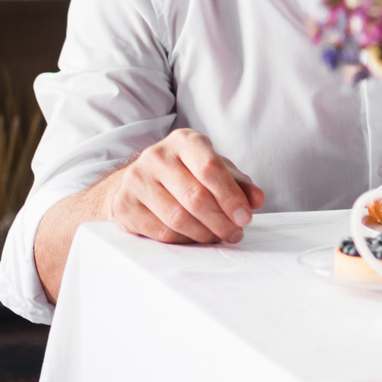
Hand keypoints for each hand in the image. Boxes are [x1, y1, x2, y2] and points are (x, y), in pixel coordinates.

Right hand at [106, 130, 263, 245]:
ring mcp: (136, 180)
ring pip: (177, 218)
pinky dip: (185, 240)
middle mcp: (156, 156)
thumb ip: (240, 183)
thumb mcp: (217, 170)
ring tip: (219, 237)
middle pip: (194, 197)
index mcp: (185, 141)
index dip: (230, 196)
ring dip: (205, 234)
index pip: (210, 168)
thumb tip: (256, 200)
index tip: (246, 217)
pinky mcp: (124, 206)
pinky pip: (161, 231)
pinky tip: (196, 238)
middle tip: (236, 233)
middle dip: (221, 220)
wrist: (140, 182)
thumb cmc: (188, 174)